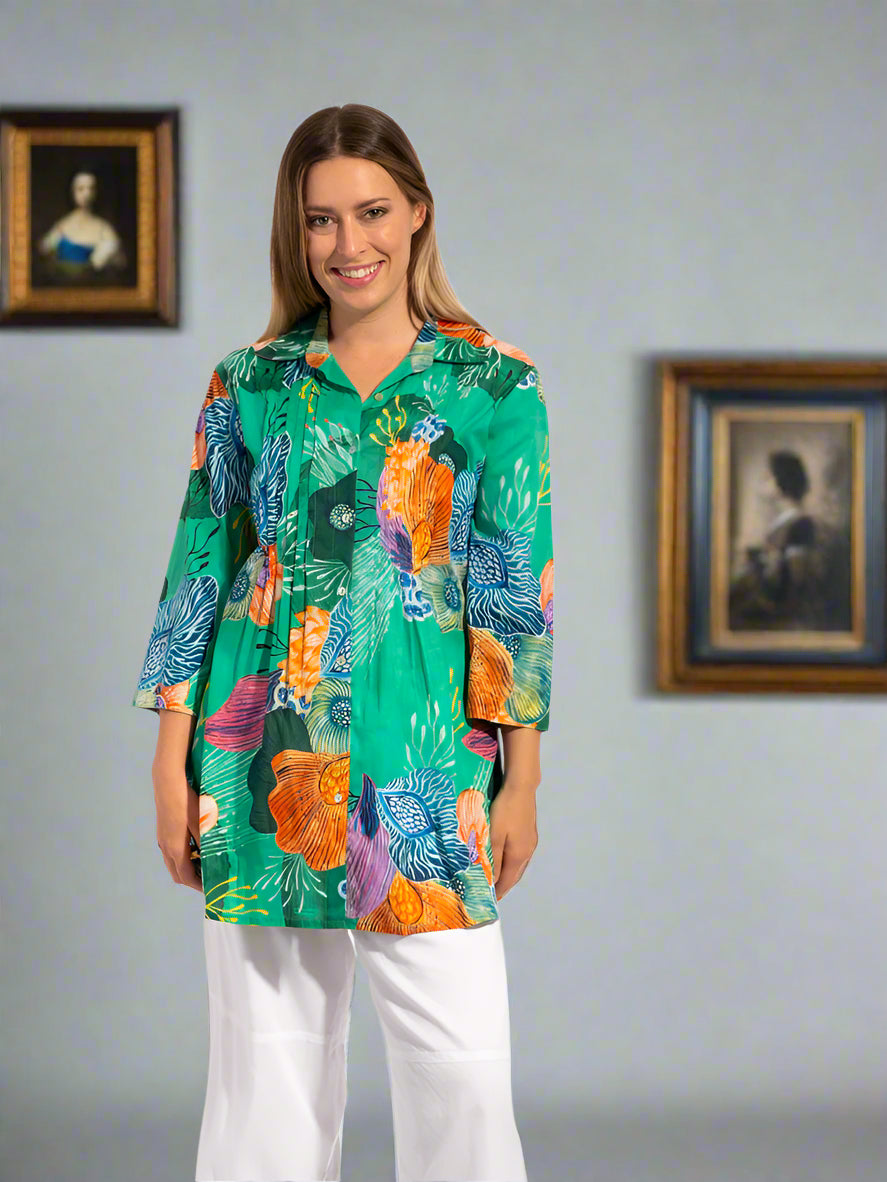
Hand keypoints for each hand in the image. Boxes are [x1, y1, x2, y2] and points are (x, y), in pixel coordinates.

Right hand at [152, 759, 201, 891]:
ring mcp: (162, 839)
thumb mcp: (201, 822)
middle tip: (209, 879)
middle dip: (192, 880)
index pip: (186, 877)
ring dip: (187, 868)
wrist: (167, 782)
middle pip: (177, 873)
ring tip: (205, 865)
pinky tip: (196, 847)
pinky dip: (183, 857)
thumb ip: (207, 841)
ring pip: (173, 862)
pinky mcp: (163, 831)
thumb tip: (215, 856)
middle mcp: (166, 847)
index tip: (210, 889)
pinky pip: (172, 852)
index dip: (198, 886)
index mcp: (175, 849)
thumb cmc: (186, 801)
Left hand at [489, 780, 537, 900]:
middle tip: (493, 893)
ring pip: (519, 865)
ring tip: (498, 878)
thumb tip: (492, 880)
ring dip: (509, 874)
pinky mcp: (530, 832)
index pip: (507, 881)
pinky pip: (521, 855)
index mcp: (519, 855)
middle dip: (504, 885)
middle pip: (515, 875)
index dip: (499, 891)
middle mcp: (528, 851)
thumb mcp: (494, 836)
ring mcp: (531, 842)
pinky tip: (506, 858)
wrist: (521, 787)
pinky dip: (512, 863)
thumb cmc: (504, 811)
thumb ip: (493, 859)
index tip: (490, 901)